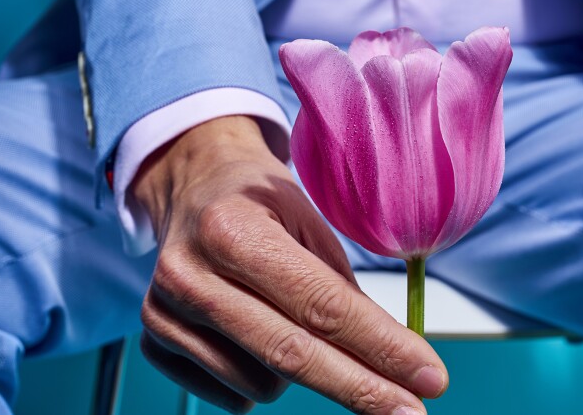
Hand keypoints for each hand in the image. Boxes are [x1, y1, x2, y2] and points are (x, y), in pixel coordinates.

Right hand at [134, 116, 446, 413]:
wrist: (193, 189)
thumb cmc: (261, 205)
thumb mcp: (310, 224)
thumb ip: (341, 290)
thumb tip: (390, 360)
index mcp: (233, 230)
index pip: (321, 305)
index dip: (381, 348)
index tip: (429, 378)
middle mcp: (190, 275)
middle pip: (292, 355)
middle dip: (362, 388)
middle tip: (412, 411)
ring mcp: (163, 314)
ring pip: (263, 385)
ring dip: (302, 371)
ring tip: (289, 322)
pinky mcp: (153, 344)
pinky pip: (232, 396)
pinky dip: (261, 379)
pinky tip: (256, 336)